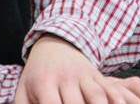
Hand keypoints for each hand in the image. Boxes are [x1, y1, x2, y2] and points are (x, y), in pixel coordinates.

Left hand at [14, 35, 139, 103]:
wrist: (56, 42)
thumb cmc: (37, 73)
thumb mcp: (23, 89)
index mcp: (44, 83)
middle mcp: (66, 78)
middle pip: (77, 103)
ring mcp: (83, 75)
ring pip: (96, 95)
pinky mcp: (96, 75)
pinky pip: (108, 87)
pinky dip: (116, 98)